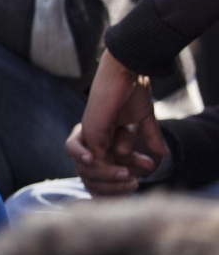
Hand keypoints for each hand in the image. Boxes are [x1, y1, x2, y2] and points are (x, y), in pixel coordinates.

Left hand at [64, 50, 168, 196]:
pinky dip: (107, 170)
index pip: (114, 157)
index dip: (130, 167)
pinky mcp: (90, 131)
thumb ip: (151, 136)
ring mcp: (91, 133)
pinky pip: (95, 159)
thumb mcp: (144, 118)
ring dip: (117, 175)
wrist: (126, 73)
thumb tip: (163, 154)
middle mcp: (96, 133)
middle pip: (104, 164)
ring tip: (132, 179)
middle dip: (122, 175)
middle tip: (138, 181)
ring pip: (98, 165)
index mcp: (107, 130)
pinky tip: (124, 174)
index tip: (147, 170)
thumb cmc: (133, 90)